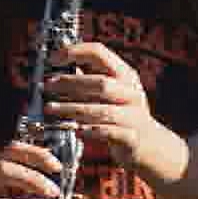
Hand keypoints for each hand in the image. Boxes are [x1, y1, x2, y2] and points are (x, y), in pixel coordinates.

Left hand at [43, 42, 189, 185]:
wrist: (150, 146)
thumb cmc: (123, 115)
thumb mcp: (112, 92)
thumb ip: (90, 79)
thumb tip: (60, 65)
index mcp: (126, 75)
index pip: (100, 52)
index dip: (75, 52)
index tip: (53, 59)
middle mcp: (132, 92)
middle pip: (101, 83)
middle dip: (70, 83)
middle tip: (47, 86)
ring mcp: (134, 115)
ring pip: (102, 109)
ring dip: (73, 108)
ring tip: (51, 108)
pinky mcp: (132, 137)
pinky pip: (109, 132)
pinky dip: (90, 130)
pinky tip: (75, 130)